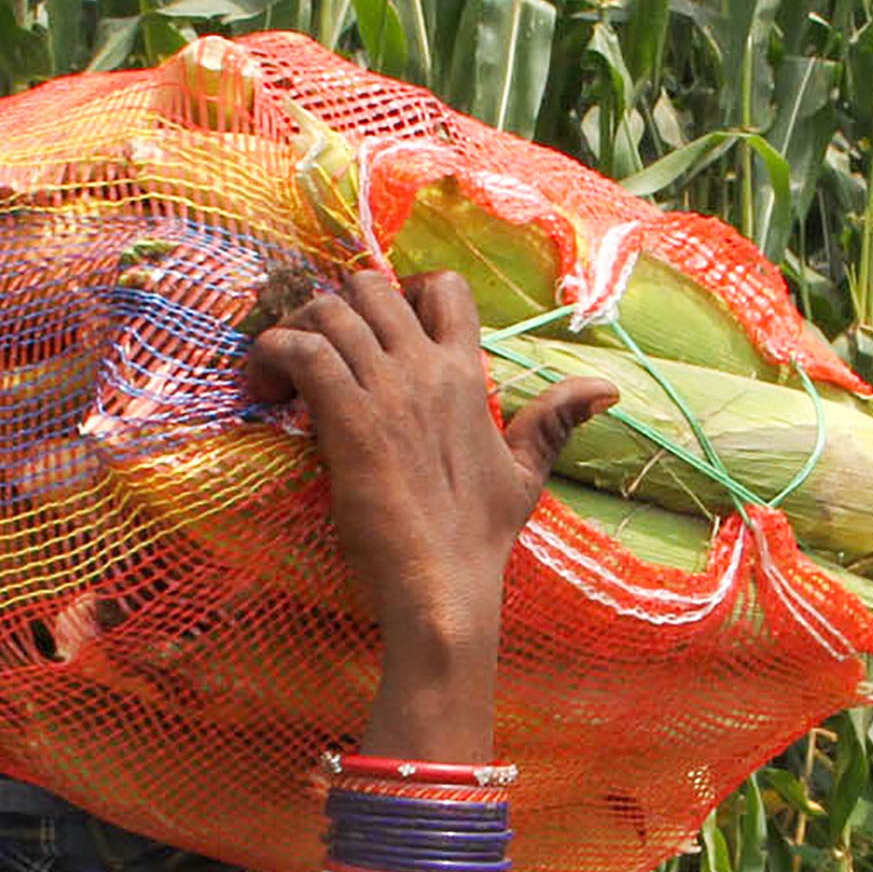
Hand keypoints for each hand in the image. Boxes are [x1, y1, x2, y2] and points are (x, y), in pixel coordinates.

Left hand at [256, 269, 612, 662]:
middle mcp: (427, 369)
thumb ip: (555, 420)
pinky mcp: (347, 418)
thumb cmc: (480, 536)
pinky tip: (265, 386)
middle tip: (315, 350)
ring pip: (328, 309)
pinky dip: (273, 353)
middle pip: (370, 285)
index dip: (403, 291)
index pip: (444, 287)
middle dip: (334, 305)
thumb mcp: (526, 472)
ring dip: (294, 328)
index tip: (377, 330)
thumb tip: (607, 388)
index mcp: (467, 374)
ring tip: (279, 372)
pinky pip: (302, 350)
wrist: (443, 586)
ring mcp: (387, 390)